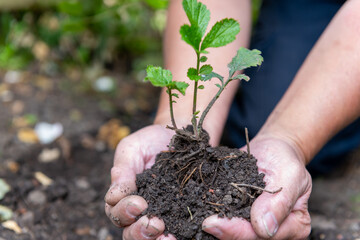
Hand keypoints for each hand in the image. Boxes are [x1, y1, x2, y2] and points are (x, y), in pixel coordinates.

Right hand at [104, 125, 176, 239]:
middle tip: (154, 223)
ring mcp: (161, 213)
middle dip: (139, 232)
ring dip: (155, 239)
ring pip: (150, 237)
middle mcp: (140, 210)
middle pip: (130, 232)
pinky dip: (177, 235)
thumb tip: (113, 197)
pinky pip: (177, 231)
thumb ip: (122, 171)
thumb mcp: (132, 149)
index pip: (116, 212)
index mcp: (124, 197)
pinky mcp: (180, 215)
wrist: (180, 135)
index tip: (138, 203)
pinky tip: (179, 235)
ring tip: (166, 236)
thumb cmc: (151, 141)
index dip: (124, 212)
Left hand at [202, 134, 311, 238]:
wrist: (272, 151)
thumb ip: (279, 200)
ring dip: (217, 227)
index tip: (215, 222)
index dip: (238, 231)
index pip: (263, 236)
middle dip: (225, 231)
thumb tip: (265, 228)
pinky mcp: (243, 218)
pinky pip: (228, 223)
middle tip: (204, 222)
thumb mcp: (289, 174)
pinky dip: (215, 218)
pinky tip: (201, 212)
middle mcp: (277, 231)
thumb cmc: (284, 160)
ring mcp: (258, 226)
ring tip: (199, 219)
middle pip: (247, 238)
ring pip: (234, 234)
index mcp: (294, 225)